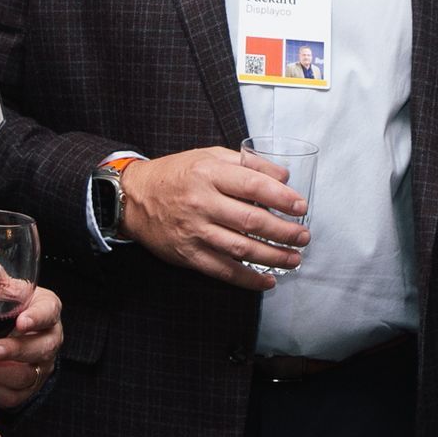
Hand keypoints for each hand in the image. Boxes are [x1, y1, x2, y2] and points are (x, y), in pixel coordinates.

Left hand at [0, 284, 62, 410]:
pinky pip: (14, 395)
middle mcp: (49, 339)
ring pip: (26, 376)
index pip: (49, 312)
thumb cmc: (9, 307)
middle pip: (40, 349)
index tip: (22, 320)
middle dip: (14, 351)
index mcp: (47, 309)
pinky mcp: (29, 387)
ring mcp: (40, 365)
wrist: (8, 333)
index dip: (37, 318)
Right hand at [119, 146, 309, 289]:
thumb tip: (283, 176)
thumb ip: (247, 163)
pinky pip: (223, 270)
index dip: (281, 198)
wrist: (134, 198)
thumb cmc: (177, 174)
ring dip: (272, 257)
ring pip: (240, 248)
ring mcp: (194, 230)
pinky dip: (248, 278)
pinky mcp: (188, 254)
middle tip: (303, 236)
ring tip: (294, 258)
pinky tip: (267, 280)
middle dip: (283, 232)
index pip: (253, 185)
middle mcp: (201, 202)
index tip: (301, 206)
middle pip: (251, 220)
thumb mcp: (209, 156)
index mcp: (208, 173)